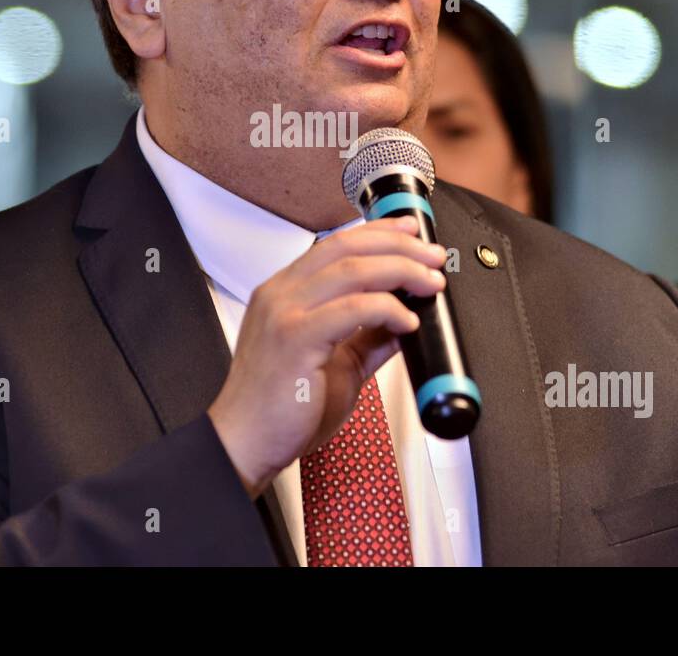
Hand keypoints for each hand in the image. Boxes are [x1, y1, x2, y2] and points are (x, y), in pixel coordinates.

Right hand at [207, 216, 446, 498]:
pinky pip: (350, 309)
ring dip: (400, 270)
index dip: (378, 232)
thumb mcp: (337, 364)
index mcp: (284, 292)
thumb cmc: (280, 409)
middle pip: (346, 247)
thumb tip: (403, 319)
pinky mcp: (294, 338)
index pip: (336, 244)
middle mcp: (280, 294)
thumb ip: (367, 338)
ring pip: (352, 270)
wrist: (245, 444)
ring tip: (429, 283)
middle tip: (433, 257)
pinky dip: (386, 309)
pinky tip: (406, 322)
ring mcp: (284, 313)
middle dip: (398, 246)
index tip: (410, 232)